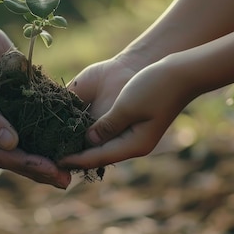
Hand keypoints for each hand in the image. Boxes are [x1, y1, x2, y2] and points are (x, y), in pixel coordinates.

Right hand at [0, 36, 70, 188]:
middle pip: (3, 159)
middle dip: (35, 169)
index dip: (30, 164)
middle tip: (66, 180)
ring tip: (56, 167)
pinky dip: (17, 142)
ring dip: (29, 158)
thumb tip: (10, 142)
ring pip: (1, 149)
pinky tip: (34, 143)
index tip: (57, 172)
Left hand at [60, 58, 193, 168]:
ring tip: (60, 143)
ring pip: (103, 144)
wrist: (181, 72)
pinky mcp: (135, 122)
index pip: (98, 157)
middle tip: (52, 156)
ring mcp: (136, 134)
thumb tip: (88, 140)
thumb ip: (106, 125)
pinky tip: (78, 127)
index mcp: (134, 145)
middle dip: (78, 155)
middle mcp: (134, 144)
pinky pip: (109, 132)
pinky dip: (93, 132)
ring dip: (84, 143)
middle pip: (100, 155)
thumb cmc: (155, 87)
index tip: (56, 161)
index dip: (76, 159)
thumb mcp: (126, 106)